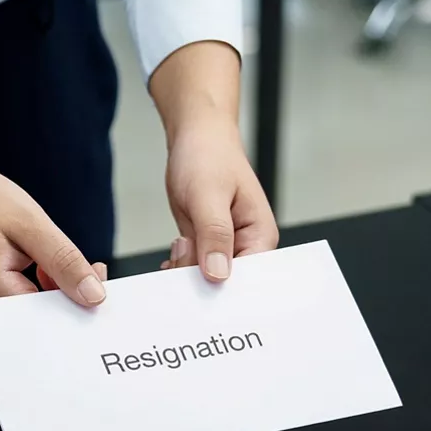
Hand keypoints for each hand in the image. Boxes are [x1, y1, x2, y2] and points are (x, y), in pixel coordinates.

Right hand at [0, 107, 107, 306]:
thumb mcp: (33, 225)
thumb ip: (64, 262)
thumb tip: (94, 296)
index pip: (50, 318)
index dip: (81, 302)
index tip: (101, 276)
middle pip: (44, 318)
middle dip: (72, 296)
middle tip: (93, 267)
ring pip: (37, 309)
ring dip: (58, 288)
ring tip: (58, 256)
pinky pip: (25, 299)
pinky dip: (44, 285)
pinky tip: (46, 264)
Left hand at [148, 41, 277, 279]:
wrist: (195, 137)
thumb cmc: (209, 156)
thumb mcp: (208, 195)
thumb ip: (214, 236)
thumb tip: (218, 275)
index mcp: (261, 237)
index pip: (251, 282)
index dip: (227, 293)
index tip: (200, 293)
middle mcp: (246, 247)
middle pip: (227, 286)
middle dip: (201, 285)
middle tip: (181, 268)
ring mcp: (224, 249)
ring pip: (204, 281)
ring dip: (185, 274)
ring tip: (179, 246)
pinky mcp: (205, 246)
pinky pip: (193, 269)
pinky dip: (179, 268)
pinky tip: (170, 260)